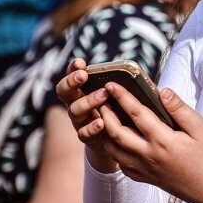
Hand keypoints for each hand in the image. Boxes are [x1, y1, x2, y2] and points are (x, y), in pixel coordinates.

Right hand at [56, 58, 117, 172]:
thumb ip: (123, 84)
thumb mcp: (121, 94)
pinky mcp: (86, 136)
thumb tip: (138, 73)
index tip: (80, 62)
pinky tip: (101, 122)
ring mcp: (80, 120)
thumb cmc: (121, 109)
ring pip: (74, 110)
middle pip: (65, 91)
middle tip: (84, 75)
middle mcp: (77, 103)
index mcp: (83, 89)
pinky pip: (84, 133)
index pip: (72, 75)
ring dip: (88, 101)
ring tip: (103, 95)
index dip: (73, 68)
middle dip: (72, 82)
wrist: (117, 139)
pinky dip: (92, 127)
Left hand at [99, 81, 202, 202]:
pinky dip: (114, 151)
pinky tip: (117, 141)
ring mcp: (144, 169)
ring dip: (105, 132)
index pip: (136, 113)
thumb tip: (163, 91)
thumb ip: (180, 109)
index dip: (122, 97)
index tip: (111, 84)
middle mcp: (148, 155)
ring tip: (103, 118)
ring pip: (113, 150)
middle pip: (116, 132)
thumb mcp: (201, 128)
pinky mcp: (145, 179)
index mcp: (162, 140)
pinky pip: (121, 164)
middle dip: (105, 113)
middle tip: (100, 99)